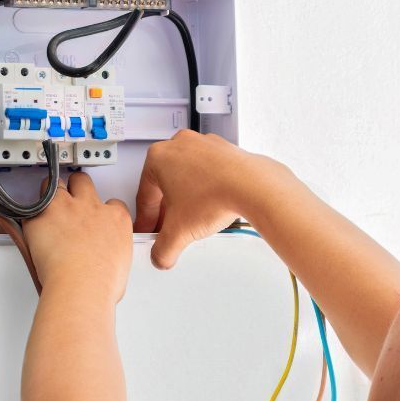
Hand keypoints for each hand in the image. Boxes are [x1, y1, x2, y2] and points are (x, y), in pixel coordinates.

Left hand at [22, 172, 133, 302]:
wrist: (81, 285)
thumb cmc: (101, 282)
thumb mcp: (120, 263)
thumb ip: (111, 251)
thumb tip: (104, 259)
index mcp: (116, 218)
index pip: (112, 203)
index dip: (100, 210)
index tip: (93, 219)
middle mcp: (91, 207)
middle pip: (83, 182)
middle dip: (75, 188)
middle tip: (68, 204)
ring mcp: (65, 208)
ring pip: (56, 184)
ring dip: (51, 193)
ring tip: (46, 207)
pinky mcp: (41, 215)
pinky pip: (31, 206)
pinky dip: (29, 213)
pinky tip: (30, 224)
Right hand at [134, 130, 306, 268]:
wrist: (254, 187)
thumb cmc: (216, 196)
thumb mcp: (178, 232)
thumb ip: (162, 250)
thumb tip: (161, 256)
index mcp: (158, 157)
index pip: (145, 196)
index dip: (146, 220)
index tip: (149, 229)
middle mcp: (179, 145)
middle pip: (165, 185)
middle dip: (166, 210)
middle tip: (169, 227)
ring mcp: (204, 144)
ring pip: (186, 177)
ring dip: (186, 199)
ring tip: (193, 219)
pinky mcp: (225, 150)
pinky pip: (207, 172)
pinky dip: (205, 189)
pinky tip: (210, 206)